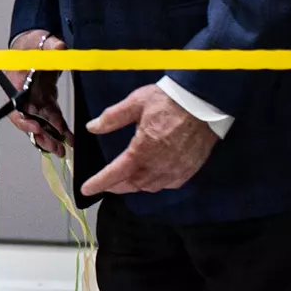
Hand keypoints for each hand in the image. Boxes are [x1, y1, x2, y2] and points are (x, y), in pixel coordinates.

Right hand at [8, 29, 71, 156]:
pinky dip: (59, 131)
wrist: (37, 46)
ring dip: (49, 139)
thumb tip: (60, 48)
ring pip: (39, 124)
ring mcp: (34, 101)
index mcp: (17, 82)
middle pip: (28, 120)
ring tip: (62, 151)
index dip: (24, 120)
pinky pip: (51, 120)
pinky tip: (68, 140)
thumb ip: (52, 47)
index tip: (36, 128)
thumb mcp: (44, 43)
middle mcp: (23, 95)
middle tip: (55, 147)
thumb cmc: (36, 45)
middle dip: (40, 136)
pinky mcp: (45, 103)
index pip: (16, 106)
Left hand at [81, 84, 217, 196]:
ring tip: (125, 182)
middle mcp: (160, 164)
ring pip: (151, 187)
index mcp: (143, 149)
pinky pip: (169, 184)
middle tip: (105, 185)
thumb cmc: (168, 100)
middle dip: (117, 186)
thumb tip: (92, 127)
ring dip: (135, 186)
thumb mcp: (135, 103)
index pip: (117, 173)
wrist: (204, 102)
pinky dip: (156, 184)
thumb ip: (112, 118)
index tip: (87, 189)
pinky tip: (150, 179)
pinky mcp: (190, 168)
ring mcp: (177, 168)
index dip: (100, 183)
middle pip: (134, 183)